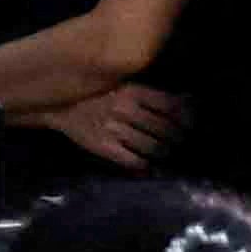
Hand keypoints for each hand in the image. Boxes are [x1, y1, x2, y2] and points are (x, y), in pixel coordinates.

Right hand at [38, 82, 188, 166]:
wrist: (59, 106)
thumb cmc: (97, 95)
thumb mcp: (125, 86)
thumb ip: (152, 95)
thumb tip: (188, 101)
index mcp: (133, 91)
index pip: (171, 106)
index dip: (187, 118)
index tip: (190, 125)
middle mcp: (125, 109)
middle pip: (165, 129)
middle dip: (177, 139)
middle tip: (180, 143)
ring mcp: (113, 129)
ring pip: (152, 146)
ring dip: (164, 153)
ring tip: (166, 153)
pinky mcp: (103, 146)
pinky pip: (132, 159)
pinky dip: (145, 165)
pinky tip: (148, 165)